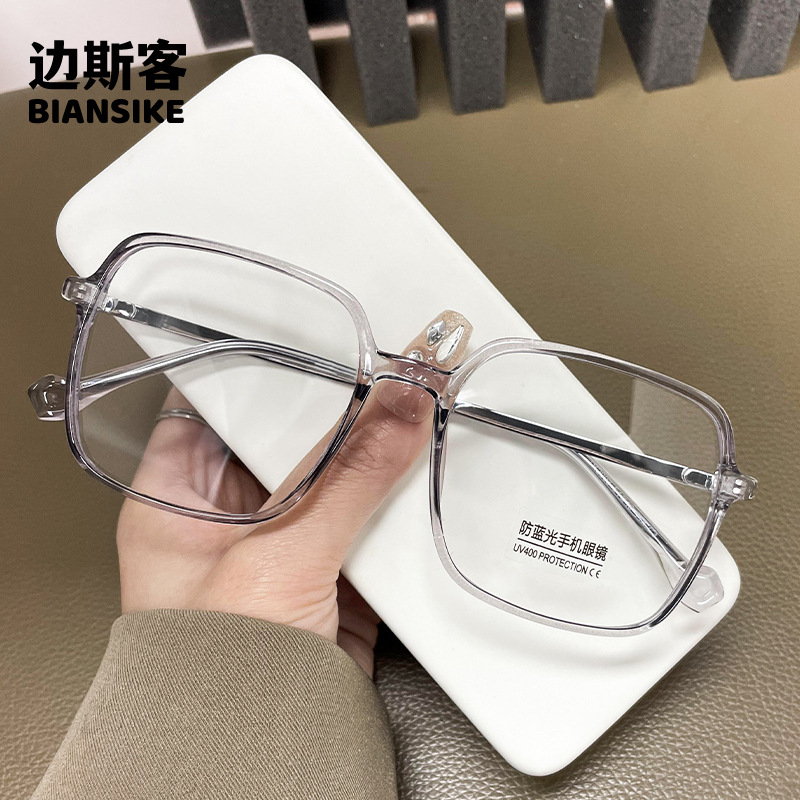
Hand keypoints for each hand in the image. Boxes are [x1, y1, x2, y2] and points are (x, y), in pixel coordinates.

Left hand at [116, 313, 468, 674]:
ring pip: (331, 478)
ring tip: (407, 409)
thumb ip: (347, 475)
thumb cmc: (213, 673)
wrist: (262, 756)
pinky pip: (362, 520)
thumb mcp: (279, 552)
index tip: (310, 338)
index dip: (261, 368)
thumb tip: (397, 406)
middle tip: (380, 368)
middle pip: (285, 438)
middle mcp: (226, 518)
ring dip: (369, 457)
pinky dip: (390, 505)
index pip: (215, 405)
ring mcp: (281, 545)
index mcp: (177, 499)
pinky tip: (414, 476)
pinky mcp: (326, 574)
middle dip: (335, 411)